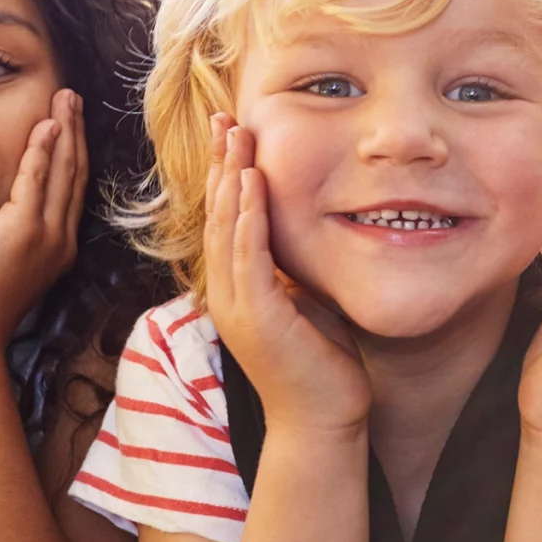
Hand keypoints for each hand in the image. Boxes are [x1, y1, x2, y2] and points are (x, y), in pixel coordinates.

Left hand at [0, 89, 85, 346]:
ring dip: (65, 130)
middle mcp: (60, 239)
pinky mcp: (23, 231)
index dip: (71, 153)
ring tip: (65, 98)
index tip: (67, 122)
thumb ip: (1, 240)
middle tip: (72, 97)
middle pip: (74, 174)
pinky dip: (44, 150)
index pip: (68, 190)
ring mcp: (47, 236)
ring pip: (63, 171)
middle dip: (75, 132)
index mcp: (56, 249)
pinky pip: (37, 180)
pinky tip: (46, 125)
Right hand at [202, 115, 371, 434]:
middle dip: (222, 165)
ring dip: (231, 178)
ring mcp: (235, 305)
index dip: (227, 177)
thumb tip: (309, 233)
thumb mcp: (306, 304)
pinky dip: (249, 213)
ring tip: (236, 135)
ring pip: (226, 228)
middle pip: (218, 216)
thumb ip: (295, 271)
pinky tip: (252, 180)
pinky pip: (247, 254)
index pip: (226, 222)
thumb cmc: (323, 366)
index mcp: (236, 291)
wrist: (323, 422)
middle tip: (225, 119)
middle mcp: (226, 294)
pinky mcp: (255, 316)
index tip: (234, 136)